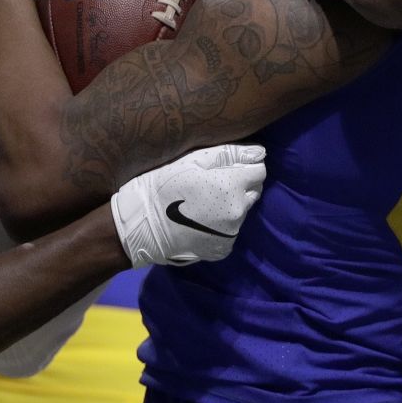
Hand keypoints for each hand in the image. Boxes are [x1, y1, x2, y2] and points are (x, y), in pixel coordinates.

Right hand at [110, 143, 266, 266]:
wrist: (141, 226)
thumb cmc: (164, 185)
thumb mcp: (193, 161)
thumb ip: (230, 154)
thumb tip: (260, 152)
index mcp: (233, 186)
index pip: (259, 171)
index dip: (243, 167)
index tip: (224, 169)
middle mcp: (239, 211)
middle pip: (253, 192)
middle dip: (239, 186)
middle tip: (211, 185)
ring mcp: (232, 233)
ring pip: (242, 212)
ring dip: (230, 206)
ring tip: (202, 204)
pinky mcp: (223, 250)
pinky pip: (231, 231)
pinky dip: (221, 225)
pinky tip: (200, 221)